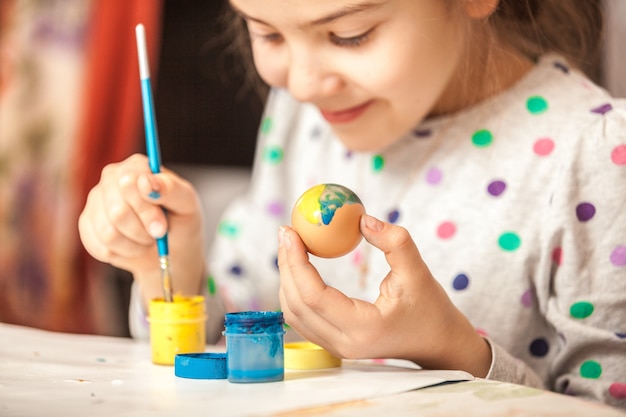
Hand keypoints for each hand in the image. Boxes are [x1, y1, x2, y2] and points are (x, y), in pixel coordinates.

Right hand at [78, 154, 205, 302]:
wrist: (171, 245)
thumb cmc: (180, 218)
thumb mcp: (186, 203)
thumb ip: (170, 189)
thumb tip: (146, 181)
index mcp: (137, 166)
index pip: (129, 184)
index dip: (147, 212)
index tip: (162, 227)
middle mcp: (111, 178)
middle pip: (117, 212)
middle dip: (143, 231)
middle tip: (158, 234)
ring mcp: (95, 200)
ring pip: (108, 233)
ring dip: (134, 245)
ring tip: (147, 239)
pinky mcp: (87, 224)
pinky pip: (100, 247)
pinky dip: (122, 254)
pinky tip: (132, 246)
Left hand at [277, 214, 491, 376]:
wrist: (437, 342)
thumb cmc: (430, 308)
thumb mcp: (419, 271)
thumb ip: (394, 242)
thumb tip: (361, 219)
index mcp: (363, 328)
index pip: (314, 296)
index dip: (295, 262)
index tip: (290, 232)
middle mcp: (344, 344)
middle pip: (297, 305)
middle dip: (286, 266)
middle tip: (286, 233)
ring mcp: (337, 348)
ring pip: (294, 315)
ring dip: (287, 279)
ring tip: (290, 246)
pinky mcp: (334, 344)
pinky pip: (303, 319)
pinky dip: (295, 291)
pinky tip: (299, 267)